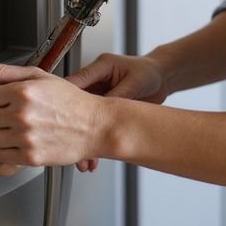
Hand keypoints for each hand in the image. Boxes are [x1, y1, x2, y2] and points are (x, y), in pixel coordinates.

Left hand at [0, 62, 108, 177]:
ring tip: (10, 127)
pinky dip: (2, 152)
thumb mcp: (39, 76)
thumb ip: (2, 72)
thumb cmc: (70, 101)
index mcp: (22, 91)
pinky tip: (15, 141)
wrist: (95, 125)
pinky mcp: (29, 157)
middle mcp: (21, 115)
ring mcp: (25, 138)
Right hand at [67, 53, 168, 171]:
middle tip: (74, 145)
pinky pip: (95, 125)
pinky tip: (95, 155)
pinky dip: (95, 141)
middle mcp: (97, 80)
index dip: (65, 101)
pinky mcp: (105, 108)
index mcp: (101, 66)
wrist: (163, 78)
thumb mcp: (135, 82)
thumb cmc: (151, 73)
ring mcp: (100, 94)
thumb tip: (103, 113)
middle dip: (73, 127)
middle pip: (76, 104)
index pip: (75, 83)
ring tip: (86, 158)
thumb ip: (117, 96)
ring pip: (84, 118)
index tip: (62, 118)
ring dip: (84, 138)